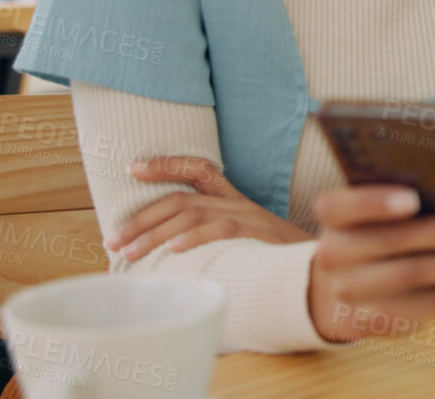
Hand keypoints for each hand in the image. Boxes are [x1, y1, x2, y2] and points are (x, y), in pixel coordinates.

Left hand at [108, 157, 310, 260]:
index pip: (198, 169)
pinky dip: (194, 238)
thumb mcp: (248, 242)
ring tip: (128, 253)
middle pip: (181, 199)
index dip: (164, 165)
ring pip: (191, 213)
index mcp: (236, 200)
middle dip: (141, 218)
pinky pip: (221, 229)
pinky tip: (172, 251)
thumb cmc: (279, 261)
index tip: (130, 168)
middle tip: (112, 240)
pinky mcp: (259, 234)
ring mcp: (250, 217)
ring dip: (154, 234)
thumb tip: (171, 255)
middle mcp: (240, 202)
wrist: (322, 269)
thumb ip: (217, 239)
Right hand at [305, 186, 434, 342]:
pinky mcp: (371, 322)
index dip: (375, 202)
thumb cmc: (373, 234)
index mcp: (333, 215)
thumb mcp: (372, 212)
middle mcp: (334, 253)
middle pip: (393, 241)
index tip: (412, 199)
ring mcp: (349, 292)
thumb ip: (404, 197)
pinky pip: (421, 307)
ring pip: (414, 276)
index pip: (341, 205)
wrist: (334, 290)